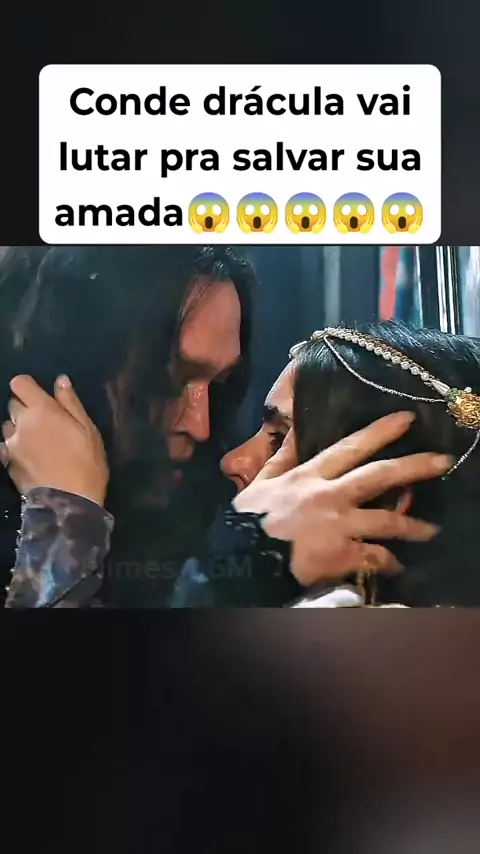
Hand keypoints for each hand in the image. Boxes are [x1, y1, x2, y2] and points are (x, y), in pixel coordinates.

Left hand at [0, 374, 108, 505]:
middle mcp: (20, 424)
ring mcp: (10, 445)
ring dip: (19, 429)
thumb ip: (71, 403)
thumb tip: (60, 380)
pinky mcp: (7, 464)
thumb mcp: (88, 429)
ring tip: (37, 443)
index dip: (28, 387)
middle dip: (25, 408)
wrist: (69, 504)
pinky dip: (14, 448)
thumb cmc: (86, 463)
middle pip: (13, 404)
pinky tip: (30, 458)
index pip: (19, 384)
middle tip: (45, 423)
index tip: (40, 396)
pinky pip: (6, 448)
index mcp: (41, 411)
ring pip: (8, 427)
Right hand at [233, 411, 452, 586]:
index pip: (350, 447)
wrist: (242, 557)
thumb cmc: (249, 520)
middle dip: (414, 466)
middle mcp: (330, 495)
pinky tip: (398, 566)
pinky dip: (388, 563)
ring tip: (433, 530)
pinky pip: (375, 557)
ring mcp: (339, 526)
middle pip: (379, 476)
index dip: (380, 432)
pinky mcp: (342, 555)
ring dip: (413, 525)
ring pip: (386, 521)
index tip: (407, 419)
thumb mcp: (262, 481)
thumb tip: (293, 427)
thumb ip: (282, 456)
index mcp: (310, 475)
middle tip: (443, 460)